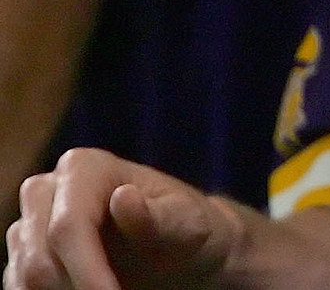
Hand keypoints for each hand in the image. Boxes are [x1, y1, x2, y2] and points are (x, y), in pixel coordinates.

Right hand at [7, 149, 250, 289]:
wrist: (181, 251)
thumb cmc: (188, 230)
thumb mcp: (187, 225)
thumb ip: (157, 217)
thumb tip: (123, 198)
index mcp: (84, 168)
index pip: (68, 227)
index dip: (86, 271)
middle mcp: (45, 190)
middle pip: (39, 260)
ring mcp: (29, 226)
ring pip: (25, 281)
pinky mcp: (24, 258)